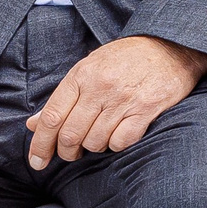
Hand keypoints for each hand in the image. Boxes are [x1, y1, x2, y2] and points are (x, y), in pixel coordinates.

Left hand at [25, 36, 206, 169]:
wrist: (172, 46)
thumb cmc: (127, 58)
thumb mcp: (90, 68)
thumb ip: (63, 98)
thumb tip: (34, 124)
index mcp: (82, 75)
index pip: (52, 117)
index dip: (40, 144)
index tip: (36, 161)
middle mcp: (101, 87)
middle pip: (70, 134)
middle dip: (66, 152)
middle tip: (70, 154)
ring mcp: (125, 99)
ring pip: (95, 141)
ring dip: (93, 147)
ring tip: (98, 139)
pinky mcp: (147, 109)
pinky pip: (121, 141)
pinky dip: (116, 144)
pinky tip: (118, 135)